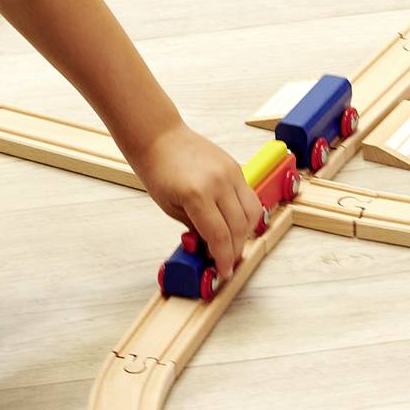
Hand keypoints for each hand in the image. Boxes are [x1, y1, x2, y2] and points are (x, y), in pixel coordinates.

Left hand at [137, 124, 263, 277]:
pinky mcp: (236, 167)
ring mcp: (231, 172)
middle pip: (239, 227)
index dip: (223, 259)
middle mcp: (219, 182)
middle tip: (226, 262)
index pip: (219, 236)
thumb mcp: (170, 208)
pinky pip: (249, 196)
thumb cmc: (158, 170)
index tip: (223, 272)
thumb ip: (194, 228)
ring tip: (231, 244)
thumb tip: (211, 247)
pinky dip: (245, 214)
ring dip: (244, 233)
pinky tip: (233, 223)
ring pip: (251, 213)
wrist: (160, 137)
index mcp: (197, 194)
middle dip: (235, 250)